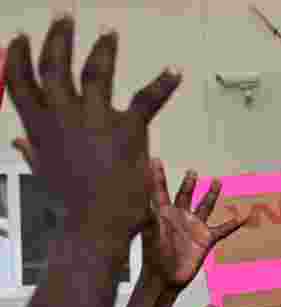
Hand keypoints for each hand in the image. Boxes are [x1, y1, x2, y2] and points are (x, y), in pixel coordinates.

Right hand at [4, 17, 180, 245]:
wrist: (96, 225)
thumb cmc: (71, 204)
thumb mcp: (46, 174)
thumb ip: (34, 152)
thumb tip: (19, 143)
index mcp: (37, 127)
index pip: (19, 82)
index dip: (17, 57)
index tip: (20, 37)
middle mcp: (61, 116)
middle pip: (54, 66)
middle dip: (58, 38)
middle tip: (64, 17)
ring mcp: (93, 119)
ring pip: (96, 72)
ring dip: (104, 49)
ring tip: (110, 33)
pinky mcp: (127, 129)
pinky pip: (147, 99)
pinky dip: (163, 83)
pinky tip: (175, 70)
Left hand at [142, 160, 245, 290]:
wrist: (164, 278)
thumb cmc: (152, 258)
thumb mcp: (151, 235)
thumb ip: (151, 217)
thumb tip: (148, 203)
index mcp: (161, 214)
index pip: (159, 190)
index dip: (157, 176)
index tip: (154, 159)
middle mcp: (179, 217)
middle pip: (185, 195)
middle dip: (189, 184)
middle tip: (192, 172)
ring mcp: (193, 228)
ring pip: (205, 207)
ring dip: (211, 194)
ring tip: (217, 181)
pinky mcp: (205, 240)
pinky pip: (222, 229)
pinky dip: (233, 224)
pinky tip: (243, 216)